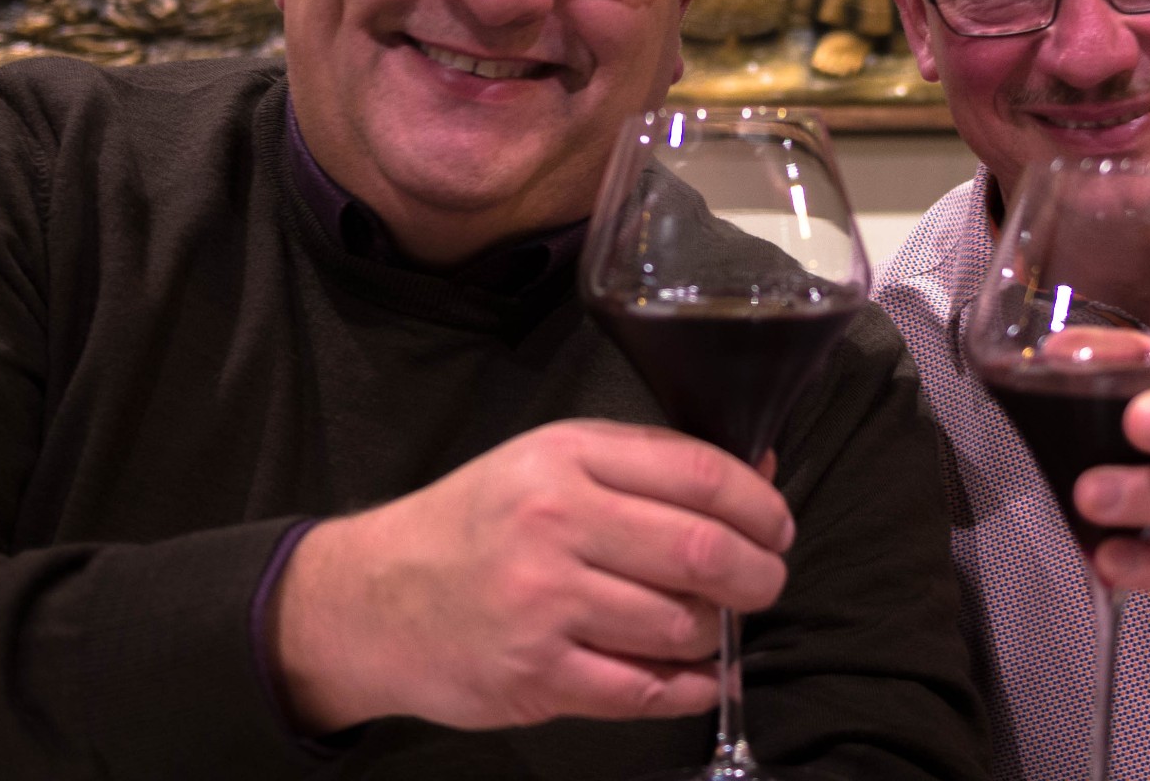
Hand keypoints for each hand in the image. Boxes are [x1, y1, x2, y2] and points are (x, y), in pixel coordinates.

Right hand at [269, 419, 794, 732]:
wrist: (372, 598)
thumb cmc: (475, 525)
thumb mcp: (549, 464)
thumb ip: (647, 465)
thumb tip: (759, 476)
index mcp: (566, 459)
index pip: (699, 474)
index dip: (760, 505)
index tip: (777, 525)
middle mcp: (556, 524)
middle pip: (702, 552)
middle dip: (758, 575)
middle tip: (766, 582)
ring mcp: (545, 604)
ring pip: (681, 626)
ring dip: (716, 633)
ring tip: (708, 625)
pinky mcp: (537, 675)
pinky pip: (645, 689)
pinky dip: (690, 687)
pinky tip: (696, 676)